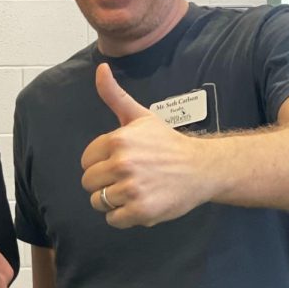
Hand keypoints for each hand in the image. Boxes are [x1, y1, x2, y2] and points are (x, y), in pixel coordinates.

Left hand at [80, 64, 207, 227]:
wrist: (202, 168)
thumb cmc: (167, 143)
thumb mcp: (139, 117)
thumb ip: (114, 95)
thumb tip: (100, 68)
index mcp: (118, 140)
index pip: (86, 161)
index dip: (100, 163)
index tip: (119, 162)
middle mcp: (123, 164)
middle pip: (89, 182)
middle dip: (103, 183)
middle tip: (126, 178)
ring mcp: (132, 189)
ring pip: (99, 201)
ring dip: (113, 200)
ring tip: (134, 190)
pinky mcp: (141, 211)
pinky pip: (113, 219)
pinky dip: (122, 216)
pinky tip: (139, 203)